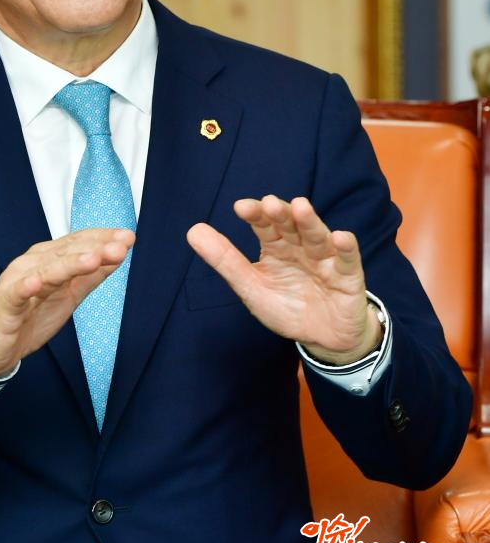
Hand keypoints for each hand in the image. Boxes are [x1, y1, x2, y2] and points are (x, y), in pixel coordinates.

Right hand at [0, 227, 133, 376]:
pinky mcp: (5, 304)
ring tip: (93, 259)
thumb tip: (118, 255)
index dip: (102, 238)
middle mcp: (34, 264)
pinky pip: (17, 293)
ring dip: (70, 263)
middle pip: (66, 252)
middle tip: (121, 246)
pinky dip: (27, 285)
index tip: (128, 237)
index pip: (78, 242)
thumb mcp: (68, 296)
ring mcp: (18, 282)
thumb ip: (91, 276)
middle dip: (95, 248)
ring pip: (47, 269)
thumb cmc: (28, 317)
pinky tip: (37, 281)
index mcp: (49, 260)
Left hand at [186, 196, 381, 364]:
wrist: (324, 338)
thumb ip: (225, 260)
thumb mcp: (251, 287)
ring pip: (317, 235)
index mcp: (276, 246)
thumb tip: (192, 231)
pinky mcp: (348, 276)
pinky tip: (340, 237)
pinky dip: (346, 247)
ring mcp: (325, 258)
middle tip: (269, 204)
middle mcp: (300, 246)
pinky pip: (348, 259)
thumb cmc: (287, 307)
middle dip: (281, 213)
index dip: (255, 214)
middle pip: (291, 224)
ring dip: (310, 222)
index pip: (264, 224)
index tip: (241, 207)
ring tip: (301, 207)